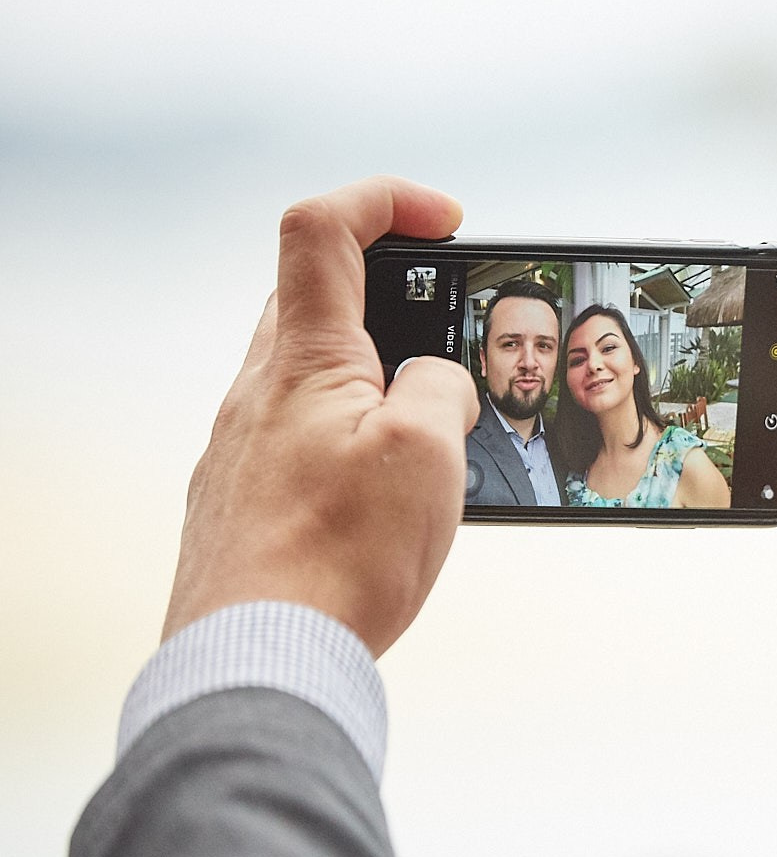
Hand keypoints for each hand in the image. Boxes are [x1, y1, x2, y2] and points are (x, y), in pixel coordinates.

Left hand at [163, 177, 478, 656]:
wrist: (258, 656)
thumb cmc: (336, 559)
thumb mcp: (429, 453)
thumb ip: (441, 390)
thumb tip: (435, 384)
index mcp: (305, 359)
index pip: (323, 229)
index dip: (384, 200)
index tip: (444, 219)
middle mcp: (259, 391)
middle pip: (316, 298)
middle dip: (392, 297)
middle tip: (452, 333)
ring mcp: (244, 447)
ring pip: (311, 375)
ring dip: (377, 379)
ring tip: (435, 434)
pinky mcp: (245, 502)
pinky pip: (303, 441)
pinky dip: (354, 441)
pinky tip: (388, 497)